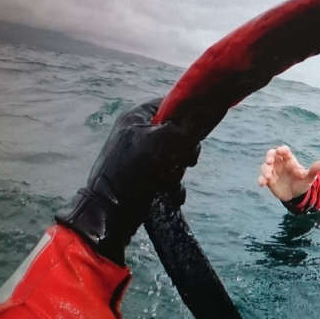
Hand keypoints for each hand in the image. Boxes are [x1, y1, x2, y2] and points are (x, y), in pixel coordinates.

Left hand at [56, 98, 199, 264]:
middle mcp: (137, 133)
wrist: (109, 214)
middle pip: (177, 132)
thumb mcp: (164, 141)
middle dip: (184, 151)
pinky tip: (169, 194)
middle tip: (182, 162)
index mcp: (136, 117)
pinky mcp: (142, 176)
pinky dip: (172, 185)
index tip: (194, 133)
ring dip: (178, 171)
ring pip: (175, 156)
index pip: (170, 104)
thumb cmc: (133, 171)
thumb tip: (210, 110)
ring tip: (169, 181)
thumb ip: (188, 125)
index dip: (187, 116)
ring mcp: (139, 156)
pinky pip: (167, 175)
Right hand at [257, 145, 319, 201]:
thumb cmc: (303, 183)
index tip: (280, 151)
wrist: (296, 196)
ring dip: (265, 169)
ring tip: (267, 176)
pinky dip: (261, 179)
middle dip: (269, 156)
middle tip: (269, 161)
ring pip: (265, 166)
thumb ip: (314, 170)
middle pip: (271, 154)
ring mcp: (273, 171)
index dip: (281, 150)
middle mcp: (280, 164)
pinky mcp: (269, 180)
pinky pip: (262, 178)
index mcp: (289, 160)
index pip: (284, 151)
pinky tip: (262, 184)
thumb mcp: (309, 178)